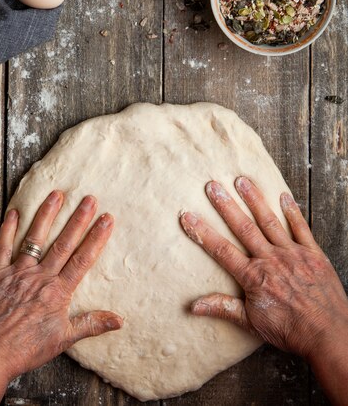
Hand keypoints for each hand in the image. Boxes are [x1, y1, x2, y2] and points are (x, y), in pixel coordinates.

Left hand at [0, 191, 121, 405]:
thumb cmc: (27, 348)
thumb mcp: (64, 339)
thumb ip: (91, 324)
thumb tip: (120, 320)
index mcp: (58, 291)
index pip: (83, 259)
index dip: (96, 238)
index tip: (107, 219)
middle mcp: (40, 277)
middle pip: (64, 243)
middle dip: (78, 219)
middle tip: (89, 198)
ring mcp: (18, 272)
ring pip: (35, 238)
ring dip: (46, 215)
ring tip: (56, 194)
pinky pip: (3, 247)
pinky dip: (8, 229)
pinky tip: (14, 212)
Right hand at [180, 177, 347, 359]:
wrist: (329, 335)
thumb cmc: (290, 331)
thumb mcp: (251, 323)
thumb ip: (223, 308)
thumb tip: (193, 306)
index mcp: (253, 276)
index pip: (221, 250)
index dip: (202, 232)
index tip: (187, 216)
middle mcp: (271, 260)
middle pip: (243, 228)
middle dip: (226, 206)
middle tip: (213, 186)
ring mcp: (292, 254)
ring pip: (269, 222)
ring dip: (254, 200)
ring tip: (242, 180)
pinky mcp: (313, 254)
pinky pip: (302, 228)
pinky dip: (293, 212)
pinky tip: (285, 196)